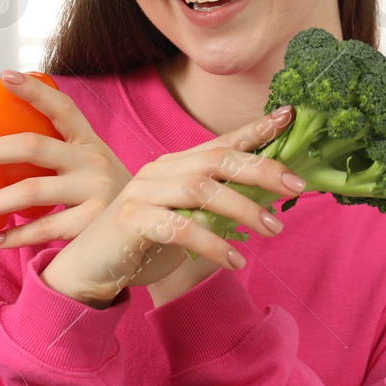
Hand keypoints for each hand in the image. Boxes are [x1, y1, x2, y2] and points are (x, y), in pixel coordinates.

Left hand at [0, 70, 131, 248]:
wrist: (153, 229)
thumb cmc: (107, 196)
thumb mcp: (92, 167)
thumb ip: (59, 158)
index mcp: (88, 142)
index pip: (62, 108)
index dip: (34, 91)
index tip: (5, 76)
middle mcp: (93, 161)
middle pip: (32, 146)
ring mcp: (96, 190)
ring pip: (31, 191)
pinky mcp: (94, 222)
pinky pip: (45, 228)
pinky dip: (16, 235)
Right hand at [41, 104, 306, 305]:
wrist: (88, 268)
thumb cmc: (141, 243)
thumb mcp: (184, 219)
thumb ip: (213, 207)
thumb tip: (266, 205)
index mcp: (175, 165)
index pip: (221, 141)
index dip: (256, 129)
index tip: (291, 116)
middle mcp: (160, 170)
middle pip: (217, 159)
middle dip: (261, 169)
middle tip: (296, 186)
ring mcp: (143, 192)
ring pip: (202, 190)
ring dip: (243, 209)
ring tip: (272, 228)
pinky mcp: (130, 219)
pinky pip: (179, 228)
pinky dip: (211, 243)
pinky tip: (234, 260)